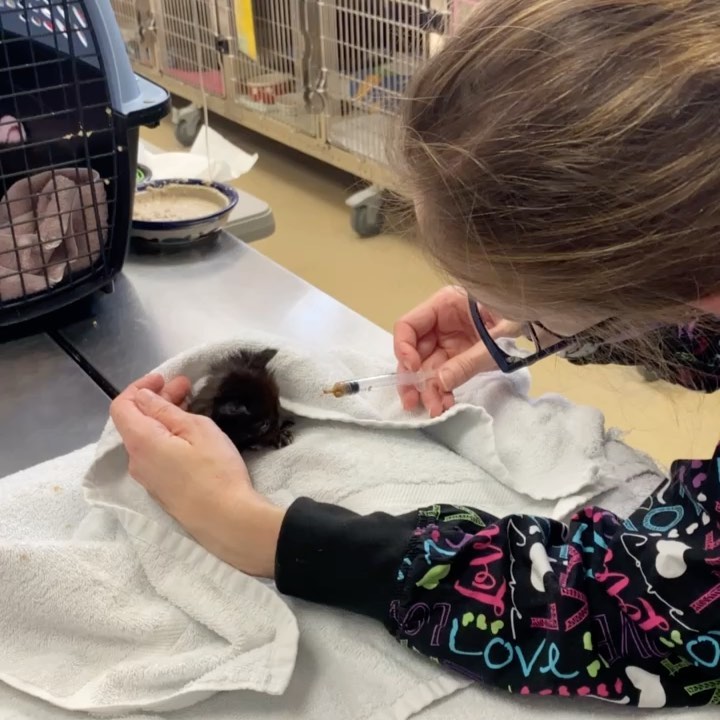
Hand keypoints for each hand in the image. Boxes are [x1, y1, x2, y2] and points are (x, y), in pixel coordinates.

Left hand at [109, 374, 283, 576]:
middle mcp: (136, 460)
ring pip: (147, 438)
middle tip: (187, 386)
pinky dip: (167, 436)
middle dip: (157, 399)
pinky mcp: (161, 489)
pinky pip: (155, 454)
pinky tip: (189, 434)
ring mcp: (147, 478)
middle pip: (136, 421)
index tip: (164, 379)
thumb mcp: (196, 429)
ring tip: (191, 406)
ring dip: (164, 417)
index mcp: (141, 441)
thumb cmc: (215, 469)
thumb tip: (142, 397)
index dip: (139, 387)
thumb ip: (164, 410)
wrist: (227, 519)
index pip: (122, 406)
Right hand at [393, 286, 521, 415]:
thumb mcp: (498, 337)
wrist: (546, 323)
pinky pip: (443, 376)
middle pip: (413, 351)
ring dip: (427, 390)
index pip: (408, 325)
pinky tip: (446, 404)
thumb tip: (439, 382)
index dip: (404, 349)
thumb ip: (469, 360)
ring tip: (436, 409)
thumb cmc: (524, 316)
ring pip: (426, 368)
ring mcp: (449, 342)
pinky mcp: (459, 358)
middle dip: (414, 378)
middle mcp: (441, 323)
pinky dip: (442, 391)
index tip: (414, 370)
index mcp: (445, 304)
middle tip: (414, 402)